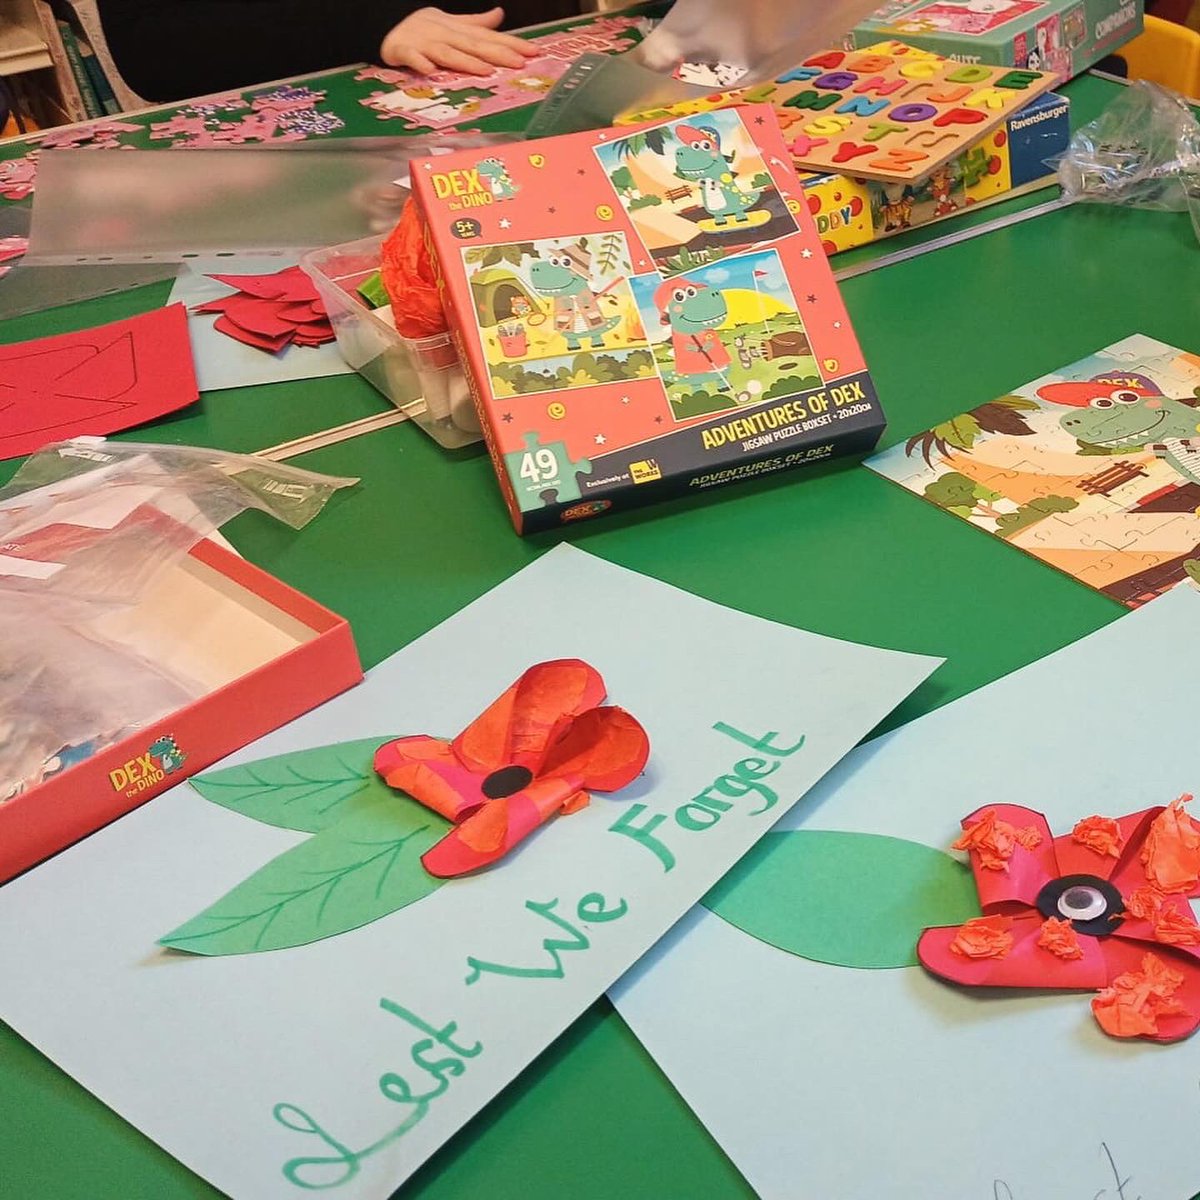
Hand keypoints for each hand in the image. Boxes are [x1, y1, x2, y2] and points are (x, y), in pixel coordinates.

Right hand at [381, 7, 537, 75]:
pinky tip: (431, 72)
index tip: (534, 52)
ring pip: (448, 53)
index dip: (512, 44)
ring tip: (486, 71)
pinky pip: (412, 58)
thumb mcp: (453, 24)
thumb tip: (500, 15)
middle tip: (519, 62)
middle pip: (475, 45)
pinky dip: (421, 64)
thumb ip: (476, 24)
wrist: (386, 26)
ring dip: (466, 62)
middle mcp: (445, 34)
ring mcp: (425, 43)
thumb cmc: (424, 29)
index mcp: (459, 30)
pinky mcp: (404, 51)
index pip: (490, 37)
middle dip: (498, 53)